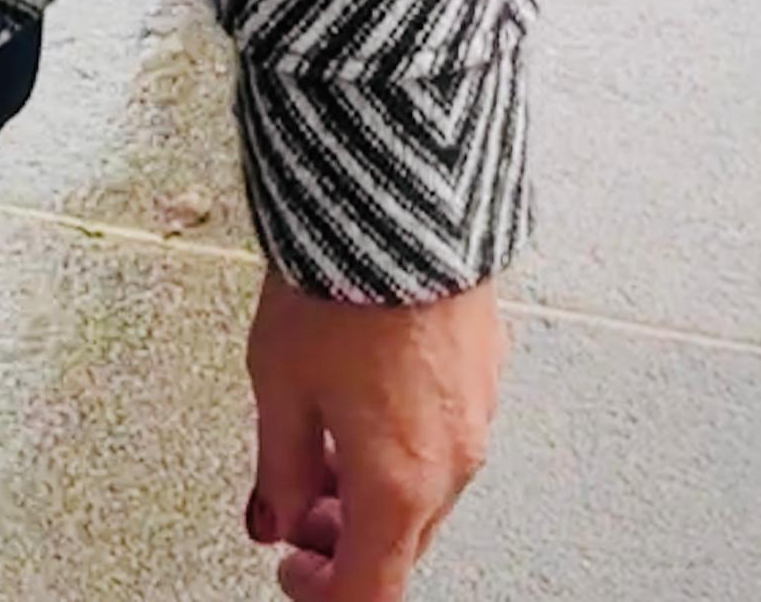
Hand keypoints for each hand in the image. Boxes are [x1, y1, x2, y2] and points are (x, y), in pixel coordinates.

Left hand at [246, 273, 502, 598]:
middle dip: (341, 537)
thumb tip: (274, 514)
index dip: (321, 595)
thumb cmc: (339, 283)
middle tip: (293, 504)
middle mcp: (451, 464)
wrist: (400, 199)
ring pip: (423, 491)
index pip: (367, 591)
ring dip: (371, 487)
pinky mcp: (485, 372)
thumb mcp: (279, 384)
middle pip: (398, 544)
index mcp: (398, 485)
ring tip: (318, 439)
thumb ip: (277, 466)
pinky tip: (361, 398)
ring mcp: (477, 418)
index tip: (291, 570)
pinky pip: (444, 439)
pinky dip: (401, 443)